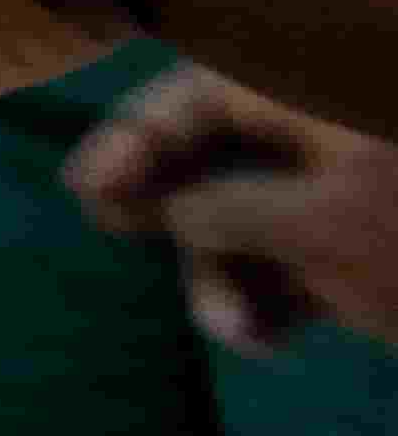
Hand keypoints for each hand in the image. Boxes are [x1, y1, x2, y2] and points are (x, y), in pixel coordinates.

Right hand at [72, 70, 397, 352]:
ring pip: (241, 223)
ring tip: (234, 329)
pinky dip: (261, 303)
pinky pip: (280, 267)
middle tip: (119, 237)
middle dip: (175, 218)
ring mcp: (337, 200)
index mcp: (317, 107)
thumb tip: (168, 212)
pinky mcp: (351, 254)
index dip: (136, 136)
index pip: (203, 95)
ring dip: (219, 280)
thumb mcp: (314, 223)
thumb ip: (223, 209)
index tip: (84, 189)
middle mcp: (321, 142)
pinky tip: (264, 340)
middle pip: (212, 158)